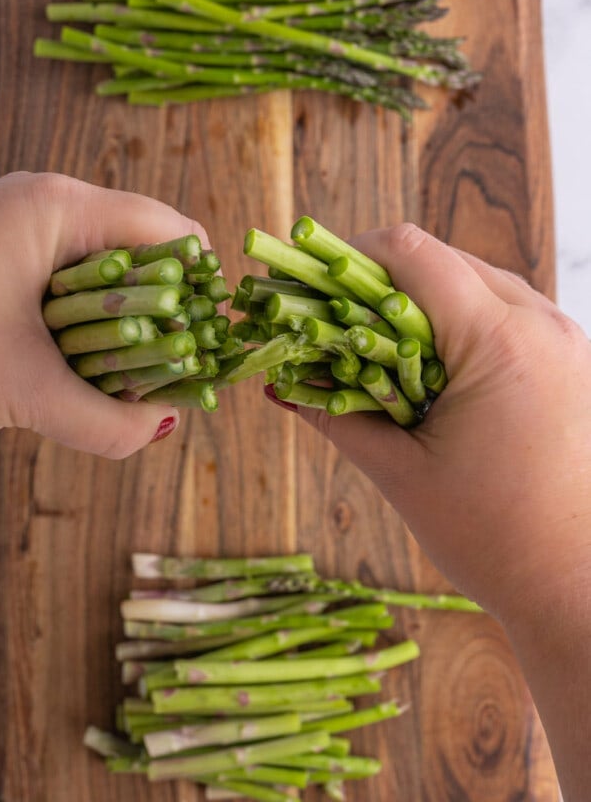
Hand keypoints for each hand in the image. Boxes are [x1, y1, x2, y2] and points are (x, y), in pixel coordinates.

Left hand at [0, 172, 207, 456]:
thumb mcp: (23, 390)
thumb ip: (104, 419)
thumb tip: (159, 432)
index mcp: (59, 208)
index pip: (171, 231)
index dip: (202, 290)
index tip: (209, 347)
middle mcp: (44, 205)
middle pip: (142, 253)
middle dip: (163, 318)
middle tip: (168, 377)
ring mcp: (16, 228)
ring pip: (103, 274)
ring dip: (119, 329)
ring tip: (120, 384)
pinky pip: (65, 285)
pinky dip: (80, 326)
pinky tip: (73, 371)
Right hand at [288, 223, 590, 632]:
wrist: (577, 587)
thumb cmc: (493, 539)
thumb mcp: (400, 472)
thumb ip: (336, 415)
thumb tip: (281, 382)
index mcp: (501, 343)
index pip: (414, 253)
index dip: (352, 256)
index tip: (315, 283)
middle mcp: (544, 325)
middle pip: (446, 259)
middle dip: (383, 280)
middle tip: (339, 321)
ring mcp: (567, 340)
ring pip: (480, 280)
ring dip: (426, 300)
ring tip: (384, 348)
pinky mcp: (573, 360)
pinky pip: (508, 312)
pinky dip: (463, 321)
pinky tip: (434, 365)